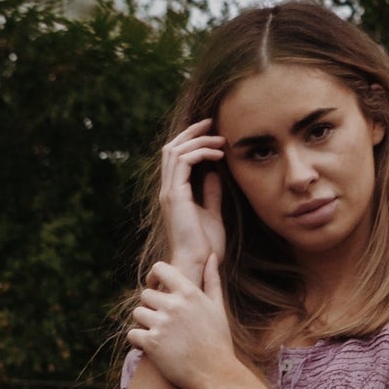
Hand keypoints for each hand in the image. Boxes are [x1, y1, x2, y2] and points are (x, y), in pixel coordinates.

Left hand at [127, 254, 237, 388]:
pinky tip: (149, 347)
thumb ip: (212, 279)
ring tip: (157, 336)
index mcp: (189, 293)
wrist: (217, 374)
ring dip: (143, 324)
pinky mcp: (152, 343)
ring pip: (137, 314)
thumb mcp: (218, 307)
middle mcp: (174, 305)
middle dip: (150, 307)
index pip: (159, 269)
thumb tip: (212, 255)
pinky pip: (132, 334)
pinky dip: (137, 341)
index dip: (153, 277)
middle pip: (145, 295)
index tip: (155, 289)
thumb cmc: (219, 341)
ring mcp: (161, 324)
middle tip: (161, 322)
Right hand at [159, 117, 225, 282]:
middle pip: (171, 148)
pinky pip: (184, 162)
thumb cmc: (205, 247)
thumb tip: (214, 174)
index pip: (176, 158)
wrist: (198, 264)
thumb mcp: (212, 214)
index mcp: (174, 194)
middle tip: (212, 123)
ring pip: (175, 151)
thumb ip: (211, 194)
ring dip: (198, 140)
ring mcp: (169, 192)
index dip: (191, 141)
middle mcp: (168, 190)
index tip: (212, 133)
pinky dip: (201, 153)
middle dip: (192, 132)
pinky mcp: (176, 195)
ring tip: (220, 139)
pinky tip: (218, 155)